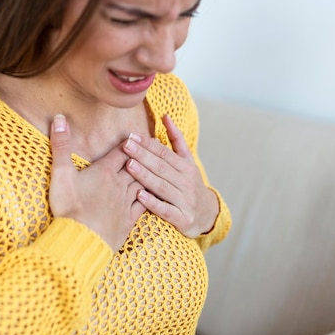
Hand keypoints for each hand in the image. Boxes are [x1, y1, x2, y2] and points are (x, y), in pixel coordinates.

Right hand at [49, 115, 145, 251]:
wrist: (80, 240)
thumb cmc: (69, 207)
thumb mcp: (61, 173)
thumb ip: (61, 145)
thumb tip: (59, 119)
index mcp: (104, 172)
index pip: (121, 152)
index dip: (129, 142)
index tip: (136, 134)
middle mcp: (119, 185)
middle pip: (136, 164)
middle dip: (144, 154)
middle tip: (154, 145)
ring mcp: (126, 203)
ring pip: (143, 183)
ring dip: (150, 173)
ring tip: (157, 165)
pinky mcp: (128, 220)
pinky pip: (144, 205)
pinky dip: (150, 198)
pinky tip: (153, 196)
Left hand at [123, 114, 218, 237]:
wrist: (207, 214)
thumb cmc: (190, 184)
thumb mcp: (187, 161)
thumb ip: (176, 139)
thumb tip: (165, 116)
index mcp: (186, 167)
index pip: (164, 153)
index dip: (148, 144)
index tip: (132, 136)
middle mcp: (186, 182)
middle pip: (161, 167)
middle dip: (143, 156)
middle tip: (126, 146)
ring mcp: (185, 200)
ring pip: (162, 186)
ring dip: (145, 176)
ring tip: (129, 165)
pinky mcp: (182, 218)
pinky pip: (165, 210)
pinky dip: (152, 203)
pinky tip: (139, 195)